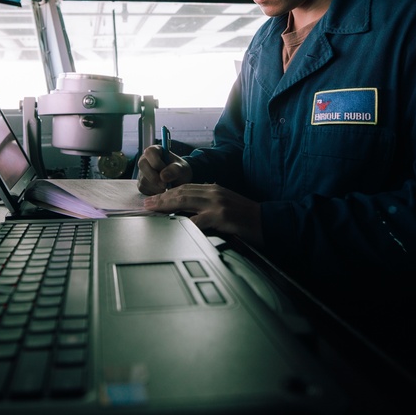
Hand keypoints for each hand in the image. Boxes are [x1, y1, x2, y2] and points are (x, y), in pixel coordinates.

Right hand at [136, 145, 192, 194]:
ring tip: (167, 187)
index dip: (156, 162)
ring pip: (143, 179)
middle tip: (165, 185)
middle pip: (142, 165)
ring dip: (155, 186)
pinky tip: (162, 190)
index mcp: (155, 151)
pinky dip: (153, 192)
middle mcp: (145, 160)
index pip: (149, 152)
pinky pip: (143, 189)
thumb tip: (163, 176)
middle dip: (154, 177)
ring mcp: (142, 172)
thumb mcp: (182, 168)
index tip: (165, 171)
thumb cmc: (180, 170)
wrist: (179, 180)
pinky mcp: (141, 183)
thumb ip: (175, 170)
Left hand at [143, 184, 262, 247]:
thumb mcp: (226, 205)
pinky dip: (183, 223)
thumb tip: (190, 213)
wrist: (269, 221)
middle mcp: (214, 192)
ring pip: (184, 201)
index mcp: (214, 189)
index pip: (185, 188)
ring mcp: (217, 204)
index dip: (168, 193)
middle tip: (146, 204)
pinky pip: (197, 220)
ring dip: (165, 206)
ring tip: (152, 210)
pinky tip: (173, 226)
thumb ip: (209, 205)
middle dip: (161, 198)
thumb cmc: (248, 218)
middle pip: (181, 192)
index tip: (155, 199)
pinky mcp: (221, 216)